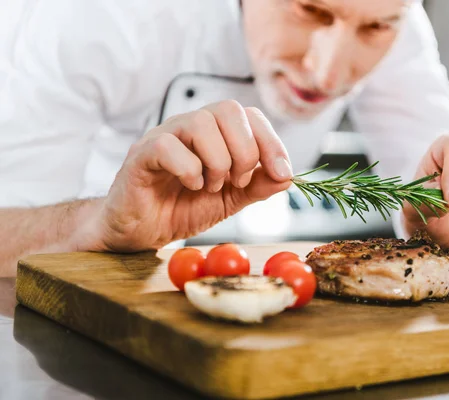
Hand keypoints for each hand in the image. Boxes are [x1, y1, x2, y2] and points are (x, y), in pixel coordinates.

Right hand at [84, 100, 292, 251]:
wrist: (144, 231)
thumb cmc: (182, 208)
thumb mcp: (231, 200)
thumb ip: (258, 186)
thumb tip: (288, 177)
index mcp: (216, 133)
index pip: (251, 115)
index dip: (272, 142)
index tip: (281, 173)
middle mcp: (191, 126)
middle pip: (229, 110)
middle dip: (246, 151)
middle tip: (238, 182)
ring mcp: (165, 136)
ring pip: (201, 123)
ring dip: (217, 161)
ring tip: (211, 186)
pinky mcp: (142, 153)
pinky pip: (169, 145)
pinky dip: (189, 170)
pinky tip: (190, 186)